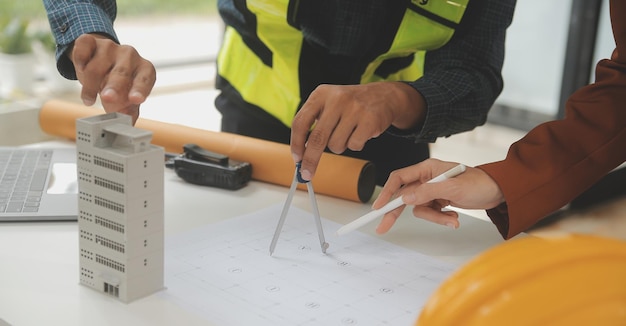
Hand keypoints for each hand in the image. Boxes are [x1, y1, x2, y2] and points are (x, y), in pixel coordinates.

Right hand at [70, 33, 155, 123]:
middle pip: (121, 72)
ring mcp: (110, 46)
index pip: (145, 78)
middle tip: (108, 99)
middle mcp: (130, 55)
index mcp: (144, 69)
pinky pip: (83, 48)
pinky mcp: (91, 41)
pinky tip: (80, 69)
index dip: (140, 89)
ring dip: (90, 84)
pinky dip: (79, 60)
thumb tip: (127, 127)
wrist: (101, 61)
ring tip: (88, 98)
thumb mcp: (126, 98)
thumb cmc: (118, 84)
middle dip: (114, 87)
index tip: (136, 100)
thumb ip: (128, 112)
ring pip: (97, 66)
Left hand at [290, 81, 424, 180]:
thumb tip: (301, 153)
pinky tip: (359, 133)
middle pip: (317, 138)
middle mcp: (337, 99)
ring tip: (347, 134)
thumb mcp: (328, 103)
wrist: (383, 96)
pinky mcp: (370, 120)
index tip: (296, 158)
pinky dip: (355, 145)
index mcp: (321, 94)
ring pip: (336, 145)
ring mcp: (355, 109)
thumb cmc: (351, 105)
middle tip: (306, 173)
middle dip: (310, 160)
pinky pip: (354, 146)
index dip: (296, 143)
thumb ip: (313, 123)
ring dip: (339, 146)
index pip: (301, 122)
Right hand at [372, 158, 504, 232]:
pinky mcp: (439, 201)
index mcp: (427, 168)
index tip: (379, 207)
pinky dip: (442, 219)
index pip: (400, 178)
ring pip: (420, 209)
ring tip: (451, 219)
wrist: (499, 192)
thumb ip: (427, 192)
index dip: (387, 192)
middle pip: (404, 196)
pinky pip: (431, 213)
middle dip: (396, 212)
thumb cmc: (479, 183)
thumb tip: (405, 198)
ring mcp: (433, 190)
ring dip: (435, 218)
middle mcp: (427, 178)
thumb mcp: (452, 188)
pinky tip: (454, 216)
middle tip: (383, 227)